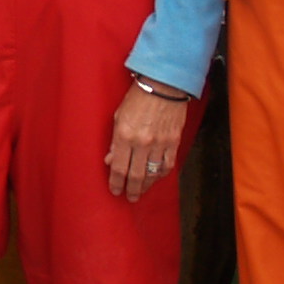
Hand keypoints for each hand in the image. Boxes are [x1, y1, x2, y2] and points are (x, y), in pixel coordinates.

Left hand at [105, 80, 191, 201]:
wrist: (164, 86)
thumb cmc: (137, 98)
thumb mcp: (118, 116)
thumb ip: (115, 141)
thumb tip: (111, 160)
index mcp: (124, 135)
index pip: (119, 167)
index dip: (116, 183)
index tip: (115, 191)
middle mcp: (142, 142)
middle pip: (135, 175)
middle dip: (131, 190)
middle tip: (129, 198)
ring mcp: (159, 143)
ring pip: (152, 174)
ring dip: (146, 186)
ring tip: (141, 192)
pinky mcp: (173, 142)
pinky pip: (167, 165)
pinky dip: (160, 175)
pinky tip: (155, 178)